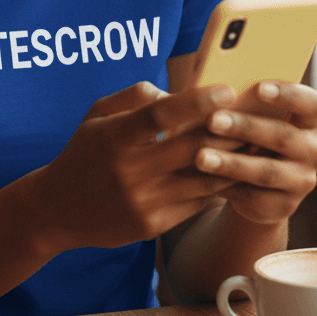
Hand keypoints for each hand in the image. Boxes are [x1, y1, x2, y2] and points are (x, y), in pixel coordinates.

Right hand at [30, 81, 241, 253]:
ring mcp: (142, 201)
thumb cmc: (85, 151)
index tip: (227, 89)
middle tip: (256, 114)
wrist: (58, 209)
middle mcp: (129, 170)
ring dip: (234, 161)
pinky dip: (219, 186)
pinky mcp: (152, 226)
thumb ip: (136, 96)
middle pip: (190, 148)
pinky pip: (196, 203)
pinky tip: (236, 172)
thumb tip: (177, 94)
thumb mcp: (98, 113)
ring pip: (202, 179)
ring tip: (257, 143)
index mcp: (114, 136)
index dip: (196, 101)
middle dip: (228, 131)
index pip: (160, 115)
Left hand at [193, 81, 316, 225]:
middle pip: (283, 135)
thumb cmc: (242, 134)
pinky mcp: (285, 206)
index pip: (310, 102)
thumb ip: (230, 99)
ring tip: (200, 157)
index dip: (288, 93)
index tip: (259, 87)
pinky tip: (206, 180)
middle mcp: (313, 148)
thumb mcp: (243, 114)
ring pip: (267, 170)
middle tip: (212, 120)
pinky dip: (230, 186)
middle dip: (245, 127)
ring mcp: (302, 180)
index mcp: (307, 118)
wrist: (252, 184)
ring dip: (232, 162)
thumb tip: (182, 85)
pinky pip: (257, 197)